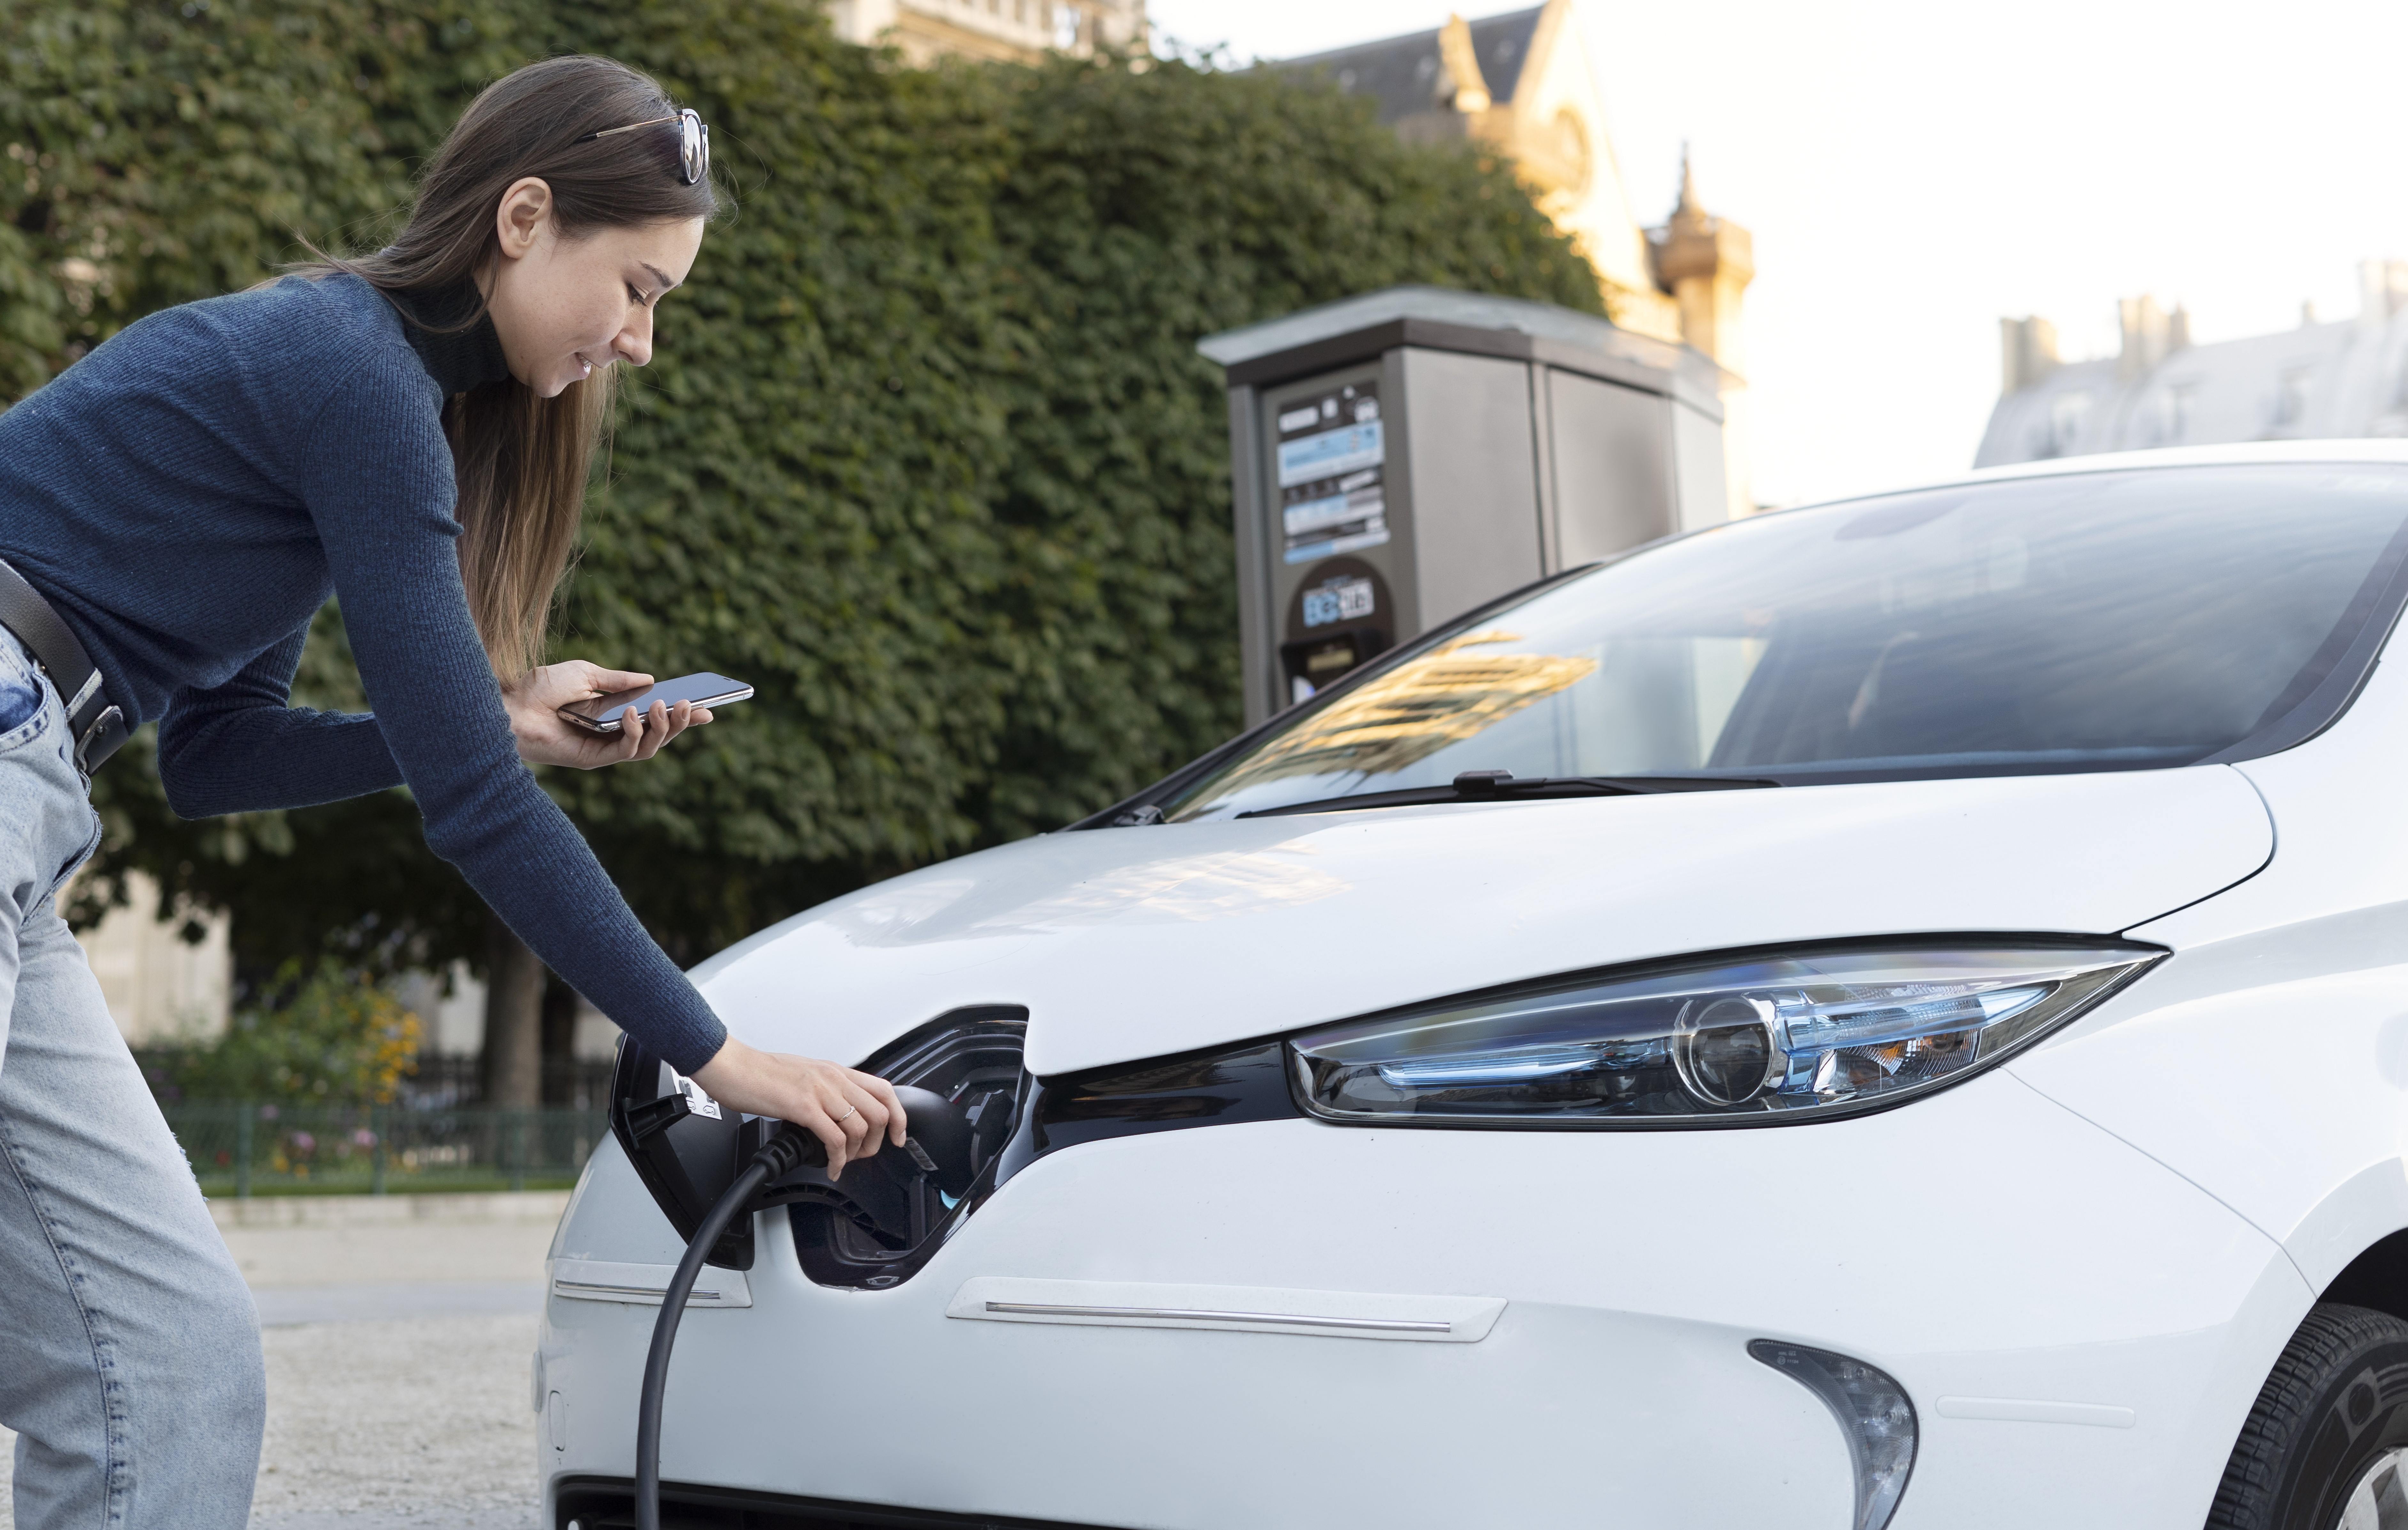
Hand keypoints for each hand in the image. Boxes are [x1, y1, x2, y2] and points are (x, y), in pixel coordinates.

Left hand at [500, 659, 711, 769]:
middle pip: (658, 737)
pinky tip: (633, 714)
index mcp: (613, 715)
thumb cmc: (540, 686)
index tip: (706, 706)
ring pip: (648, 748)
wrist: (508, 703)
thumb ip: (619, 680)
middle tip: (691, 706)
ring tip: (666, 705)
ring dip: (662, 728)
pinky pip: (624, 752)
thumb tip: (651, 679)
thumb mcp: (586, 673)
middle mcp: (611, 735)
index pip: (655, 718)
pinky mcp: (592, 760)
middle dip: (679, 723)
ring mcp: (603, 749)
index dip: (681, 716)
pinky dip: (634, 733)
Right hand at [691, 1035, 907, 1180]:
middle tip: (863, 1155)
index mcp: (835, 1070)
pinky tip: (831, 1167)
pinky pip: (834, 1138)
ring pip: (860, 1126)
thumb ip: (825, 1089)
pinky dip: (838, 1159)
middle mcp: (833, 1078)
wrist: (732, 1066)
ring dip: (856, 1153)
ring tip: (843, 1162)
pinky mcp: (803, 1106)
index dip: (898, 1116)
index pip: (883, 1089)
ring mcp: (819, 1091)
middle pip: (879, 1112)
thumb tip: (838, 1110)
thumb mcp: (804, 1075)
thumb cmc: (760, 1072)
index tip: (898, 1135)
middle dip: (877, 1141)